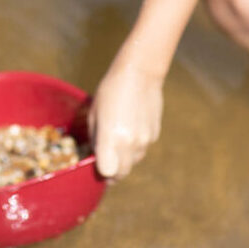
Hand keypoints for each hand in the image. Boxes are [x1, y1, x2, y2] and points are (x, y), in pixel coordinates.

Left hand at [88, 63, 162, 180]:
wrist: (140, 74)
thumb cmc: (110, 90)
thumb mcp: (94, 114)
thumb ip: (96, 139)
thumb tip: (97, 157)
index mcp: (111, 138)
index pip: (107, 172)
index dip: (101, 173)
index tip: (97, 166)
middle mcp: (130, 143)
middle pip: (122, 173)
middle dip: (113, 171)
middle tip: (106, 161)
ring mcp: (145, 140)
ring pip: (133, 162)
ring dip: (125, 158)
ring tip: (118, 136)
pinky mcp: (154, 135)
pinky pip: (142, 148)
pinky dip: (136, 145)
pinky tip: (131, 126)